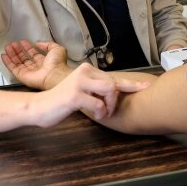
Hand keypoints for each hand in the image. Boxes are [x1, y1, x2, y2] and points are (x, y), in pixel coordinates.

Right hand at [1, 40, 70, 89]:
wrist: (55, 75)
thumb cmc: (58, 64)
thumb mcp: (56, 48)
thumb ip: (47, 44)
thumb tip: (38, 43)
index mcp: (45, 62)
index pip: (33, 54)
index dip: (28, 48)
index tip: (22, 42)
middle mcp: (36, 68)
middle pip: (24, 58)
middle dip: (18, 50)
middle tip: (12, 44)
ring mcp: (28, 73)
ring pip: (17, 63)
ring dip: (12, 55)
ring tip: (7, 46)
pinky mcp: (22, 77)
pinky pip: (13, 69)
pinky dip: (7, 62)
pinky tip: (4, 55)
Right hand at [31, 63, 149, 126]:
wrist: (40, 108)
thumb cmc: (62, 102)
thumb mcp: (83, 92)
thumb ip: (98, 90)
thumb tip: (117, 92)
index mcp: (88, 70)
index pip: (114, 77)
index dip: (132, 83)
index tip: (147, 86)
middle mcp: (85, 72)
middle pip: (114, 85)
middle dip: (115, 101)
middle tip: (108, 112)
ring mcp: (79, 82)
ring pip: (109, 91)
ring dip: (109, 106)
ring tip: (102, 114)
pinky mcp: (75, 95)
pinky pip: (99, 104)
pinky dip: (101, 113)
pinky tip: (95, 115)